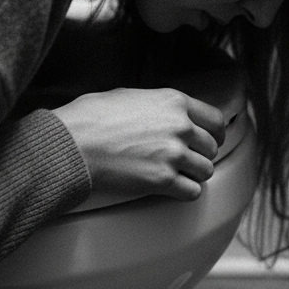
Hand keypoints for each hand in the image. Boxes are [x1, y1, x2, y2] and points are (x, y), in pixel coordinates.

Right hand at [50, 88, 226, 200]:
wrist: (73, 142)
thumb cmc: (91, 117)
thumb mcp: (130, 96)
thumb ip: (157, 106)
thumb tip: (165, 115)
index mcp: (173, 101)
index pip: (215, 119)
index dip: (215, 133)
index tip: (210, 141)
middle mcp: (180, 126)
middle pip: (211, 148)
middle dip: (200, 155)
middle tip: (187, 161)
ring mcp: (174, 154)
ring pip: (206, 171)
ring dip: (193, 175)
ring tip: (177, 176)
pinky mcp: (163, 180)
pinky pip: (192, 192)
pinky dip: (184, 192)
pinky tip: (172, 189)